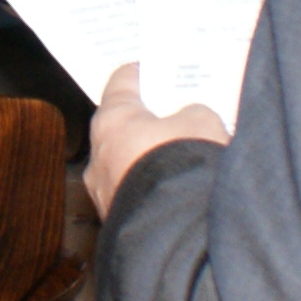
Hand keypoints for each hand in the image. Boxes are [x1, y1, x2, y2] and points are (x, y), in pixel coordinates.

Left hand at [84, 63, 229, 217]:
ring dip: (150, 158)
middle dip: (149, 120)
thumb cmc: (181, 165)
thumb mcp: (202, 122)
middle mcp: (99, 154)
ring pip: (128, 163)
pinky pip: (136, 193)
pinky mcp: (117, 221)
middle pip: (123, 126)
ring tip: (185, 156)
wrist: (175, 232)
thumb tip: (188, 121)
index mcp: (112, 120)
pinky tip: (179, 189)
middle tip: (176, 113)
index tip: (154, 68)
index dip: (141, 72)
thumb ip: (193, 113)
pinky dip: (153, 187)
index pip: (121, 82)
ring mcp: (104, 192)